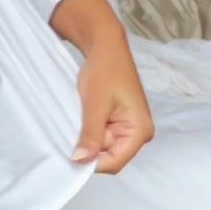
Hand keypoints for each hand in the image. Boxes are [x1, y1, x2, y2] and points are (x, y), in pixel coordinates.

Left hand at [71, 37, 154, 174]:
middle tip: (73, 131)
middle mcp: (138, 133)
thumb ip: (91, 134)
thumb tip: (81, 161)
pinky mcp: (118, 121)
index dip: (92, 162)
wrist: (105, 47)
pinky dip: (89, 130)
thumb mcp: (95, 105)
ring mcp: (128, 128)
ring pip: (102, 146)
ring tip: (77, 121)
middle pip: (109, 156)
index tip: (70, 155)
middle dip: (90, 147)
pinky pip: (101, 135)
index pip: (115, 162)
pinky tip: (81, 118)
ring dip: (88, 138)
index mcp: (140, 131)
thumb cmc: (105, 71)